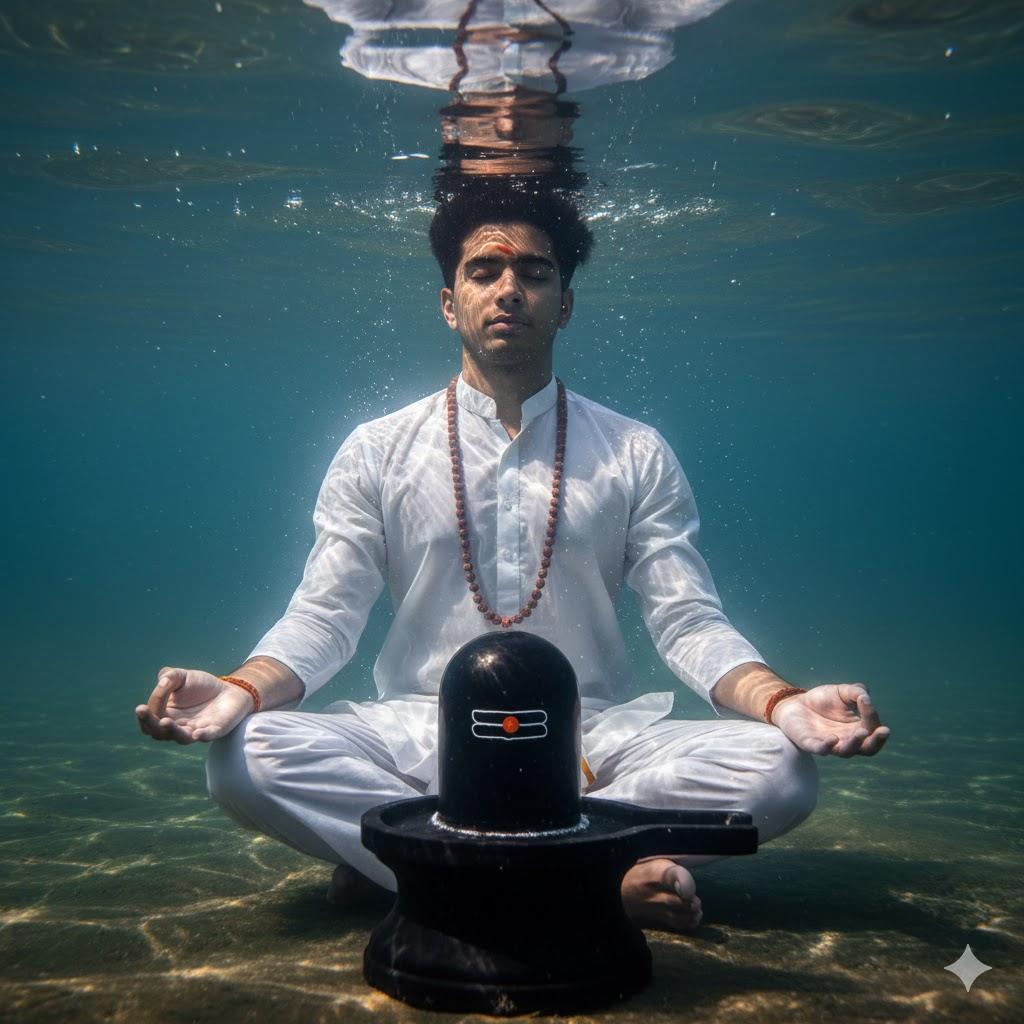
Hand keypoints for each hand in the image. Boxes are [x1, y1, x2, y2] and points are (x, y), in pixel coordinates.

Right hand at [135, 667, 254, 744]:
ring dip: (173, 731)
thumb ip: (168, 677)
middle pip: (160, 733)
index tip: (142, 706)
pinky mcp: (216, 730)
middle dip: (150, 724)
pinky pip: (208, 736)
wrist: (230, 689)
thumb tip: (161, 682)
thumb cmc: (202, 686)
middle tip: (143, 712)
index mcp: (167, 716)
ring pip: (182, 738)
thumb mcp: (182, 676)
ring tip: (165, 722)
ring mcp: (197, 730)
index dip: (145, 716)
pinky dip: (203, 736)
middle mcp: (179, 727)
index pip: (150, 722)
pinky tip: (196, 733)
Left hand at [771, 683, 889, 757]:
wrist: (795, 702)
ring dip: (855, 744)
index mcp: (857, 728)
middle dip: (876, 741)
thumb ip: (856, 692)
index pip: (873, 730)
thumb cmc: (823, 700)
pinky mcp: (810, 743)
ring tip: (861, 732)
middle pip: (867, 749)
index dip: (874, 718)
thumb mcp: (842, 691)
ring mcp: (829, 744)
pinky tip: (832, 738)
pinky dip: (827, 746)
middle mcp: (847, 740)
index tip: (866, 702)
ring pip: (846, 752)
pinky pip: (820, 749)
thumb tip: (866, 697)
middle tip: (884, 731)